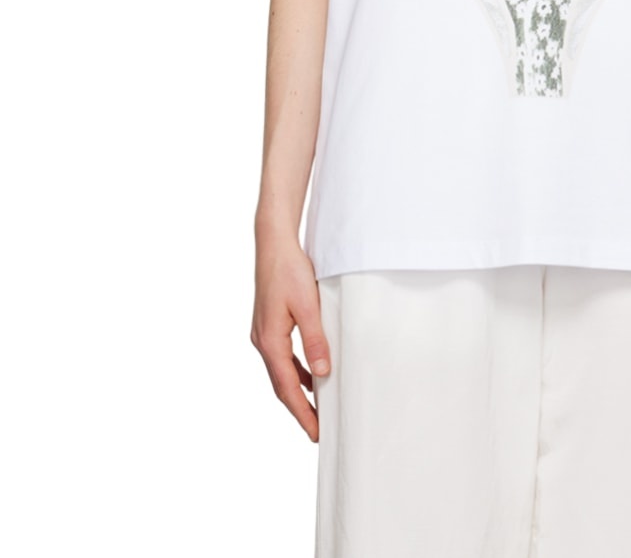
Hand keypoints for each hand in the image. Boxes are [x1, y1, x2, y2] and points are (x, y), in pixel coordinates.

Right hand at [250, 232, 331, 441]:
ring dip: (297, 391)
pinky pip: (282, 357)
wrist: (273, 243)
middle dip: (299, 409)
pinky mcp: (268, 324)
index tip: (316, 433)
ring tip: (316, 409)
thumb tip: (322, 372)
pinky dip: (296, 371)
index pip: (287, 388)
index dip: (302, 412)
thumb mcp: (307, 305)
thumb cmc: (289, 270)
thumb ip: (315, 339)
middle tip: (317, 430)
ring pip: (281, 372)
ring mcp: (263, 333)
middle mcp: (262, 341)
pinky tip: (310, 373)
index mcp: (270, 341)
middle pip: (281, 385)